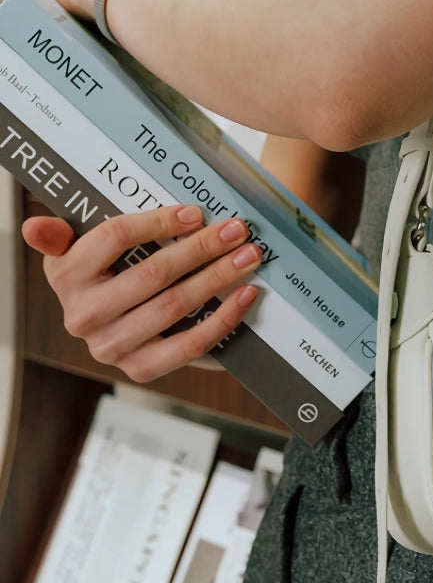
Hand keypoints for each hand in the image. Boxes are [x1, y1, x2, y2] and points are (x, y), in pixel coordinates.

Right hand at [24, 204, 262, 381]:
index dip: (157, 222)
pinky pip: (189, 345)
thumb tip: (34, 227)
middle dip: (201, 248)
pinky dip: (223, 318)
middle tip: (237, 231)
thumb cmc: (108, 271)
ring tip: (248, 257)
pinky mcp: (139, 369)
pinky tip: (246, 294)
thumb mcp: (83, 247)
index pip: (113, 238)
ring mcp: (110, 346)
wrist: (115, 322)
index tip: (196, 212)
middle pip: (152, 273)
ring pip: (174, 306)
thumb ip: (63, 235)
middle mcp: (84, 314)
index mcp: (66, 273)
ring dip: (218, 278)